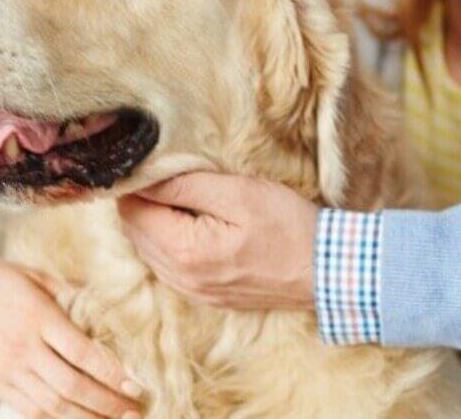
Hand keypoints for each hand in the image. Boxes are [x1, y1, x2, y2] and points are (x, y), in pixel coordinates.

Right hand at [0, 261, 142, 418]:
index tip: (136, 384)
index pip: (82, 352)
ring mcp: (8, 371)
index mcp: (36, 316)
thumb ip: (65, 290)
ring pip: (54, 406)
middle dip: (107, 403)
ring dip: (88, 418)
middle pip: (72, 386)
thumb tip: (102, 304)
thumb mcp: (28, 273)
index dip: (112, 372)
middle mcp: (23, 348)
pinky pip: (31, 411)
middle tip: (135, 411)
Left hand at [117, 172, 317, 309]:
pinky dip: (168, 241)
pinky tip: (190, 223)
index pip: (132, 213)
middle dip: (143, 202)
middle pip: (135, 232)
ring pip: (149, 249)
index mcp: (185, 252)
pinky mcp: (206, 295)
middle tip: (166, 175)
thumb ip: (185, 186)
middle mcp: (181, 278)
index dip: (137, 185)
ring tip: (180, 195)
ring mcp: (193, 291)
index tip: (152, 165)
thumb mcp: (238, 193)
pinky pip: (168, 265)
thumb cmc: (288, 225)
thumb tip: (144, 179)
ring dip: (154, 221)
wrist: (328, 271)